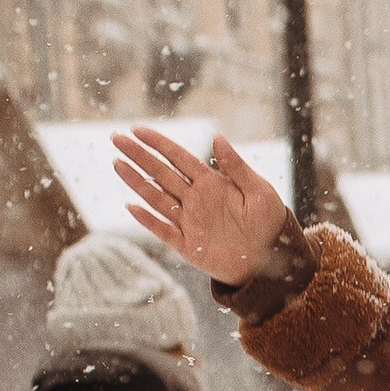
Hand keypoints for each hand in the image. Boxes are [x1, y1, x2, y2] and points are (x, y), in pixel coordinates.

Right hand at [114, 126, 293, 282]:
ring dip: (136, 182)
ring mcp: (189, 221)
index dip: (158, 143)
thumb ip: (237, 167)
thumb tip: (217, 137)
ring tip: (117, 163)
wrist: (273, 260)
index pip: (179, 157)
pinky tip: (131, 206)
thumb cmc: (271, 223)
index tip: (137, 130)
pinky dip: (148, 220)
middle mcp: (196, 199)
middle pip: (160, 173)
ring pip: (156, 198)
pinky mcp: (188, 246)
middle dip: (138, 156)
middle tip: (116, 138)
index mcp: (211, 183)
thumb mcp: (259, 191)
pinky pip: (164, 231)